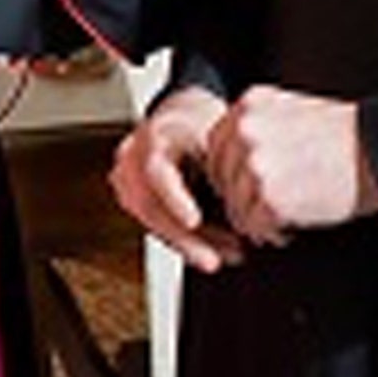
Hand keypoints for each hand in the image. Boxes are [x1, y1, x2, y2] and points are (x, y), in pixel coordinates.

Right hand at [109, 85, 244, 271]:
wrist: (184, 116)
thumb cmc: (206, 128)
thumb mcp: (220, 139)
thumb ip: (227, 169)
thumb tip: (252, 206)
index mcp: (158, 136)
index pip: (157, 171)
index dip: (175, 198)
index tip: (194, 221)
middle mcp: (133, 156)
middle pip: (148, 204)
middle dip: (183, 238)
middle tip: (213, 259)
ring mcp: (125, 176)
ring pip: (148, 219)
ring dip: (184, 244)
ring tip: (218, 258)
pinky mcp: (128, 194)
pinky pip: (150, 222)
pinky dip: (178, 239)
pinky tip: (206, 250)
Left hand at [204, 85, 377, 247]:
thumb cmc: (351, 135)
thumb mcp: (294, 111)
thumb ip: (259, 126)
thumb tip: (231, 159)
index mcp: (249, 106)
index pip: (215, 146)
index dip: (228, 172)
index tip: (246, 186)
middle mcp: (245, 132)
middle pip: (220, 177)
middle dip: (238, 198)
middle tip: (262, 211)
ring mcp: (255, 165)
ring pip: (234, 204)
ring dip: (253, 219)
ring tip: (279, 224)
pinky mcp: (271, 198)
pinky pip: (254, 225)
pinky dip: (270, 233)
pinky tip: (288, 232)